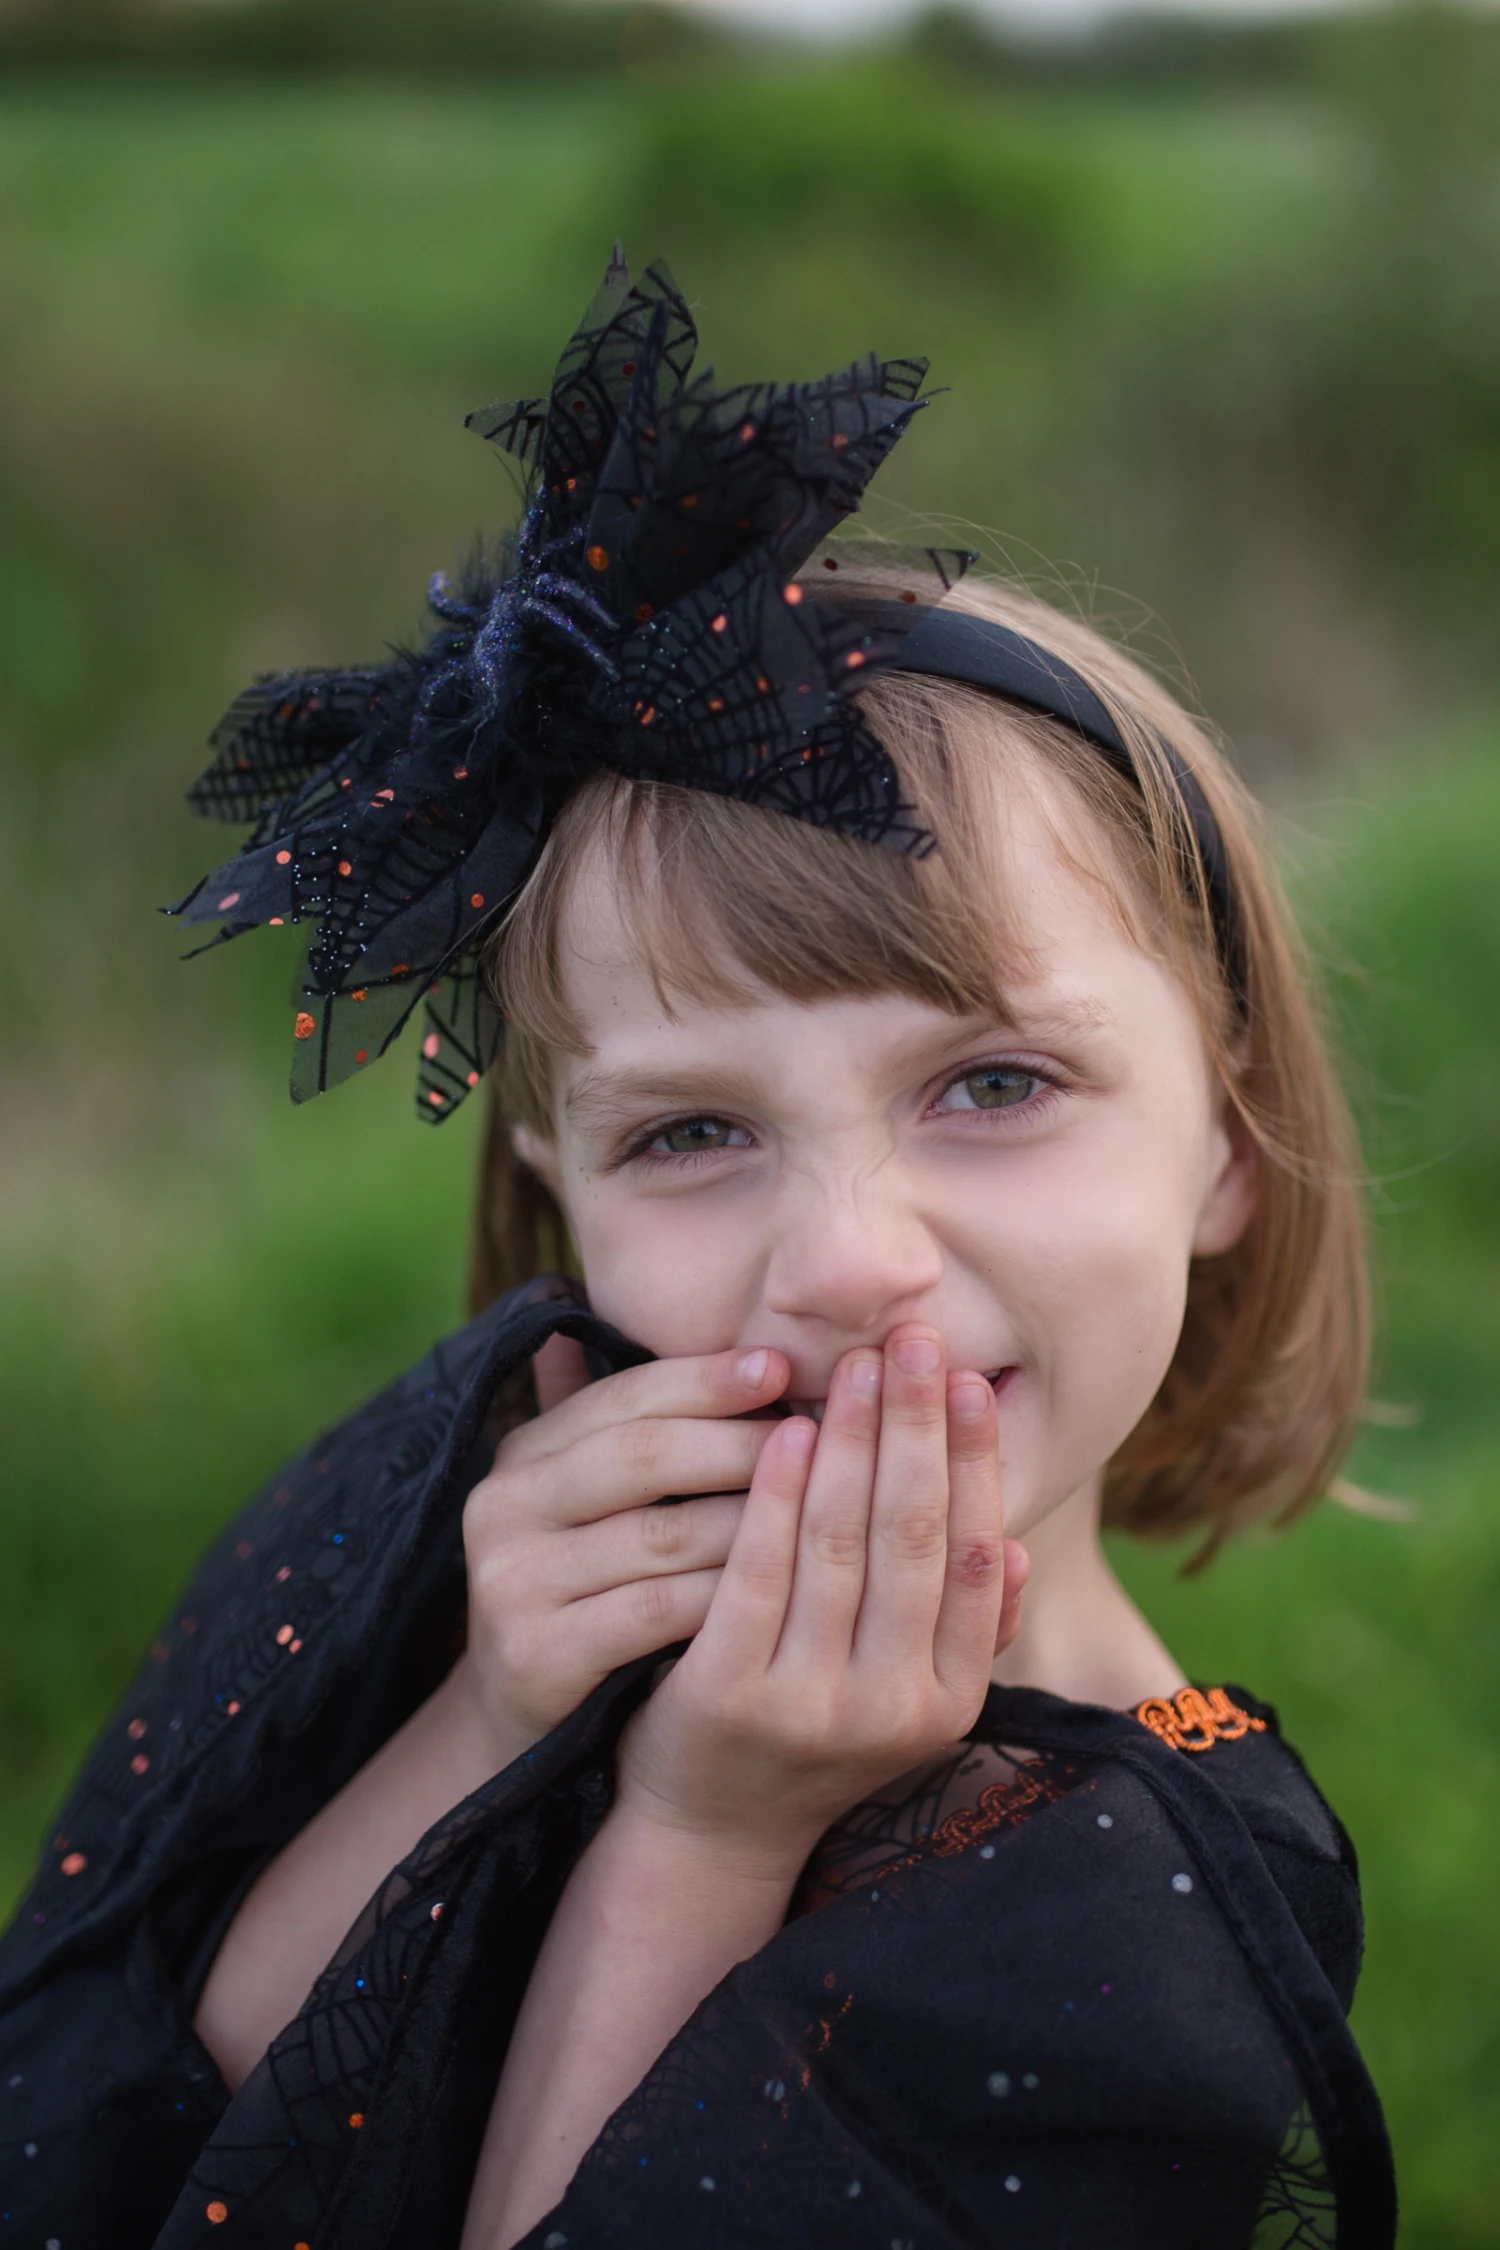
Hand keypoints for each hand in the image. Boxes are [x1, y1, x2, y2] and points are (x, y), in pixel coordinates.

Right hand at [456, 1336, 790, 1769]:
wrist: (524, 1721)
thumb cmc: (594, 1589)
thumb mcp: (600, 1502)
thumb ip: (636, 1422)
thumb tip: (708, 1327)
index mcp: (524, 1453)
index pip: (627, 1395)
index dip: (708, 1378)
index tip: (786, 1367)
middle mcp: (504, 1506)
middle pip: (645, 1455)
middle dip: (741, 1443)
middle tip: (825, 1438)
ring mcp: (513, 1581)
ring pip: (664, 1536)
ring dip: (754, 1523)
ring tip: (826, 1512)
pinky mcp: (537, 1652)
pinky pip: (659, 1611)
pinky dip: (728, 1597)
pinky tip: (787, 1592)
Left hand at [613, 1324, 1027, 1873]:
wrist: (711, 1833)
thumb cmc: (814, 1737)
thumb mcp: (907, 1700)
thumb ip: (966, 1633)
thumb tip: (1022, 1552)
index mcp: (949, 1699)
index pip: (977, 1557)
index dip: (975, 1463)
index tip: (971, 1381)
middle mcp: (893, 1707)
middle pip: (915, 1537)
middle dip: (919, 1427)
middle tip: (918, 1340)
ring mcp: (812, 1706)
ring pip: (842, 1545)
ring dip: (854, 1442)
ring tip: (858, 1366)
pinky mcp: (731, 1697)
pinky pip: (761, 1574)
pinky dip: (779, 1496)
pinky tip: (788, 1431)